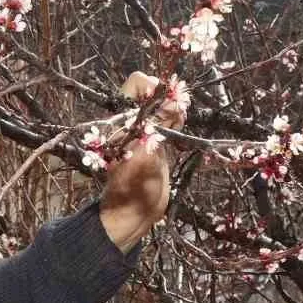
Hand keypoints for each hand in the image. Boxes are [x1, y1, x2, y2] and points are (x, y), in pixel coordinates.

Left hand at [99, 72, 182, 251]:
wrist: (133, 215)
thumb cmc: (131, 191)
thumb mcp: (141, 163)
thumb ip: (153, 138)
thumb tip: (168, 110)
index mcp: (123, 122)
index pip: (134, 86)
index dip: (151, 86)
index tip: (166, 100)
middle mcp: (134, 122)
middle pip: (155, 94)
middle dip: (169, 99)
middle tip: (176, 117)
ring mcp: (146, 132)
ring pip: (165, 107)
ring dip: (176, 111)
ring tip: (178, 126)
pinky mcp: (158, 143)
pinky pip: (171, 123)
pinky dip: (178, 122)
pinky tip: (179, 133)